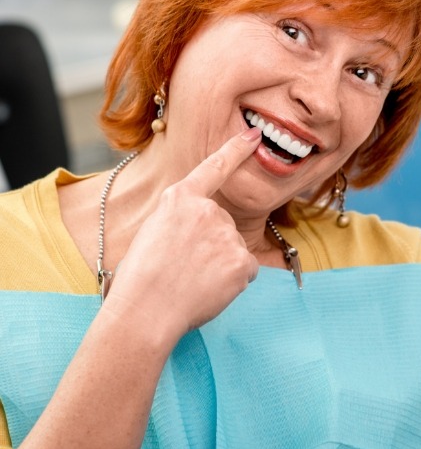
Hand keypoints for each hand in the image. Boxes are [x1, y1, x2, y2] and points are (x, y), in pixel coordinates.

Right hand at [103, 128, 261, 351]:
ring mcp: (226, 234)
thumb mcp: (152, 231)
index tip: (254, 136)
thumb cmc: (138, 279)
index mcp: (180, 198)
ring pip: (232, 248)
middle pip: (221, 223)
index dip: (236, 149)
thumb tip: (198, 234)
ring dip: (220, 263)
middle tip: (183, 267)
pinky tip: (209, 290)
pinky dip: (233, 281)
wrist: (144, 312)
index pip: (214, 167)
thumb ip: (181, 220)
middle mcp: (207, 210)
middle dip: (210, 243)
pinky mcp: (241, 260)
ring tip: (190, 281)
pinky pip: (245, 269)